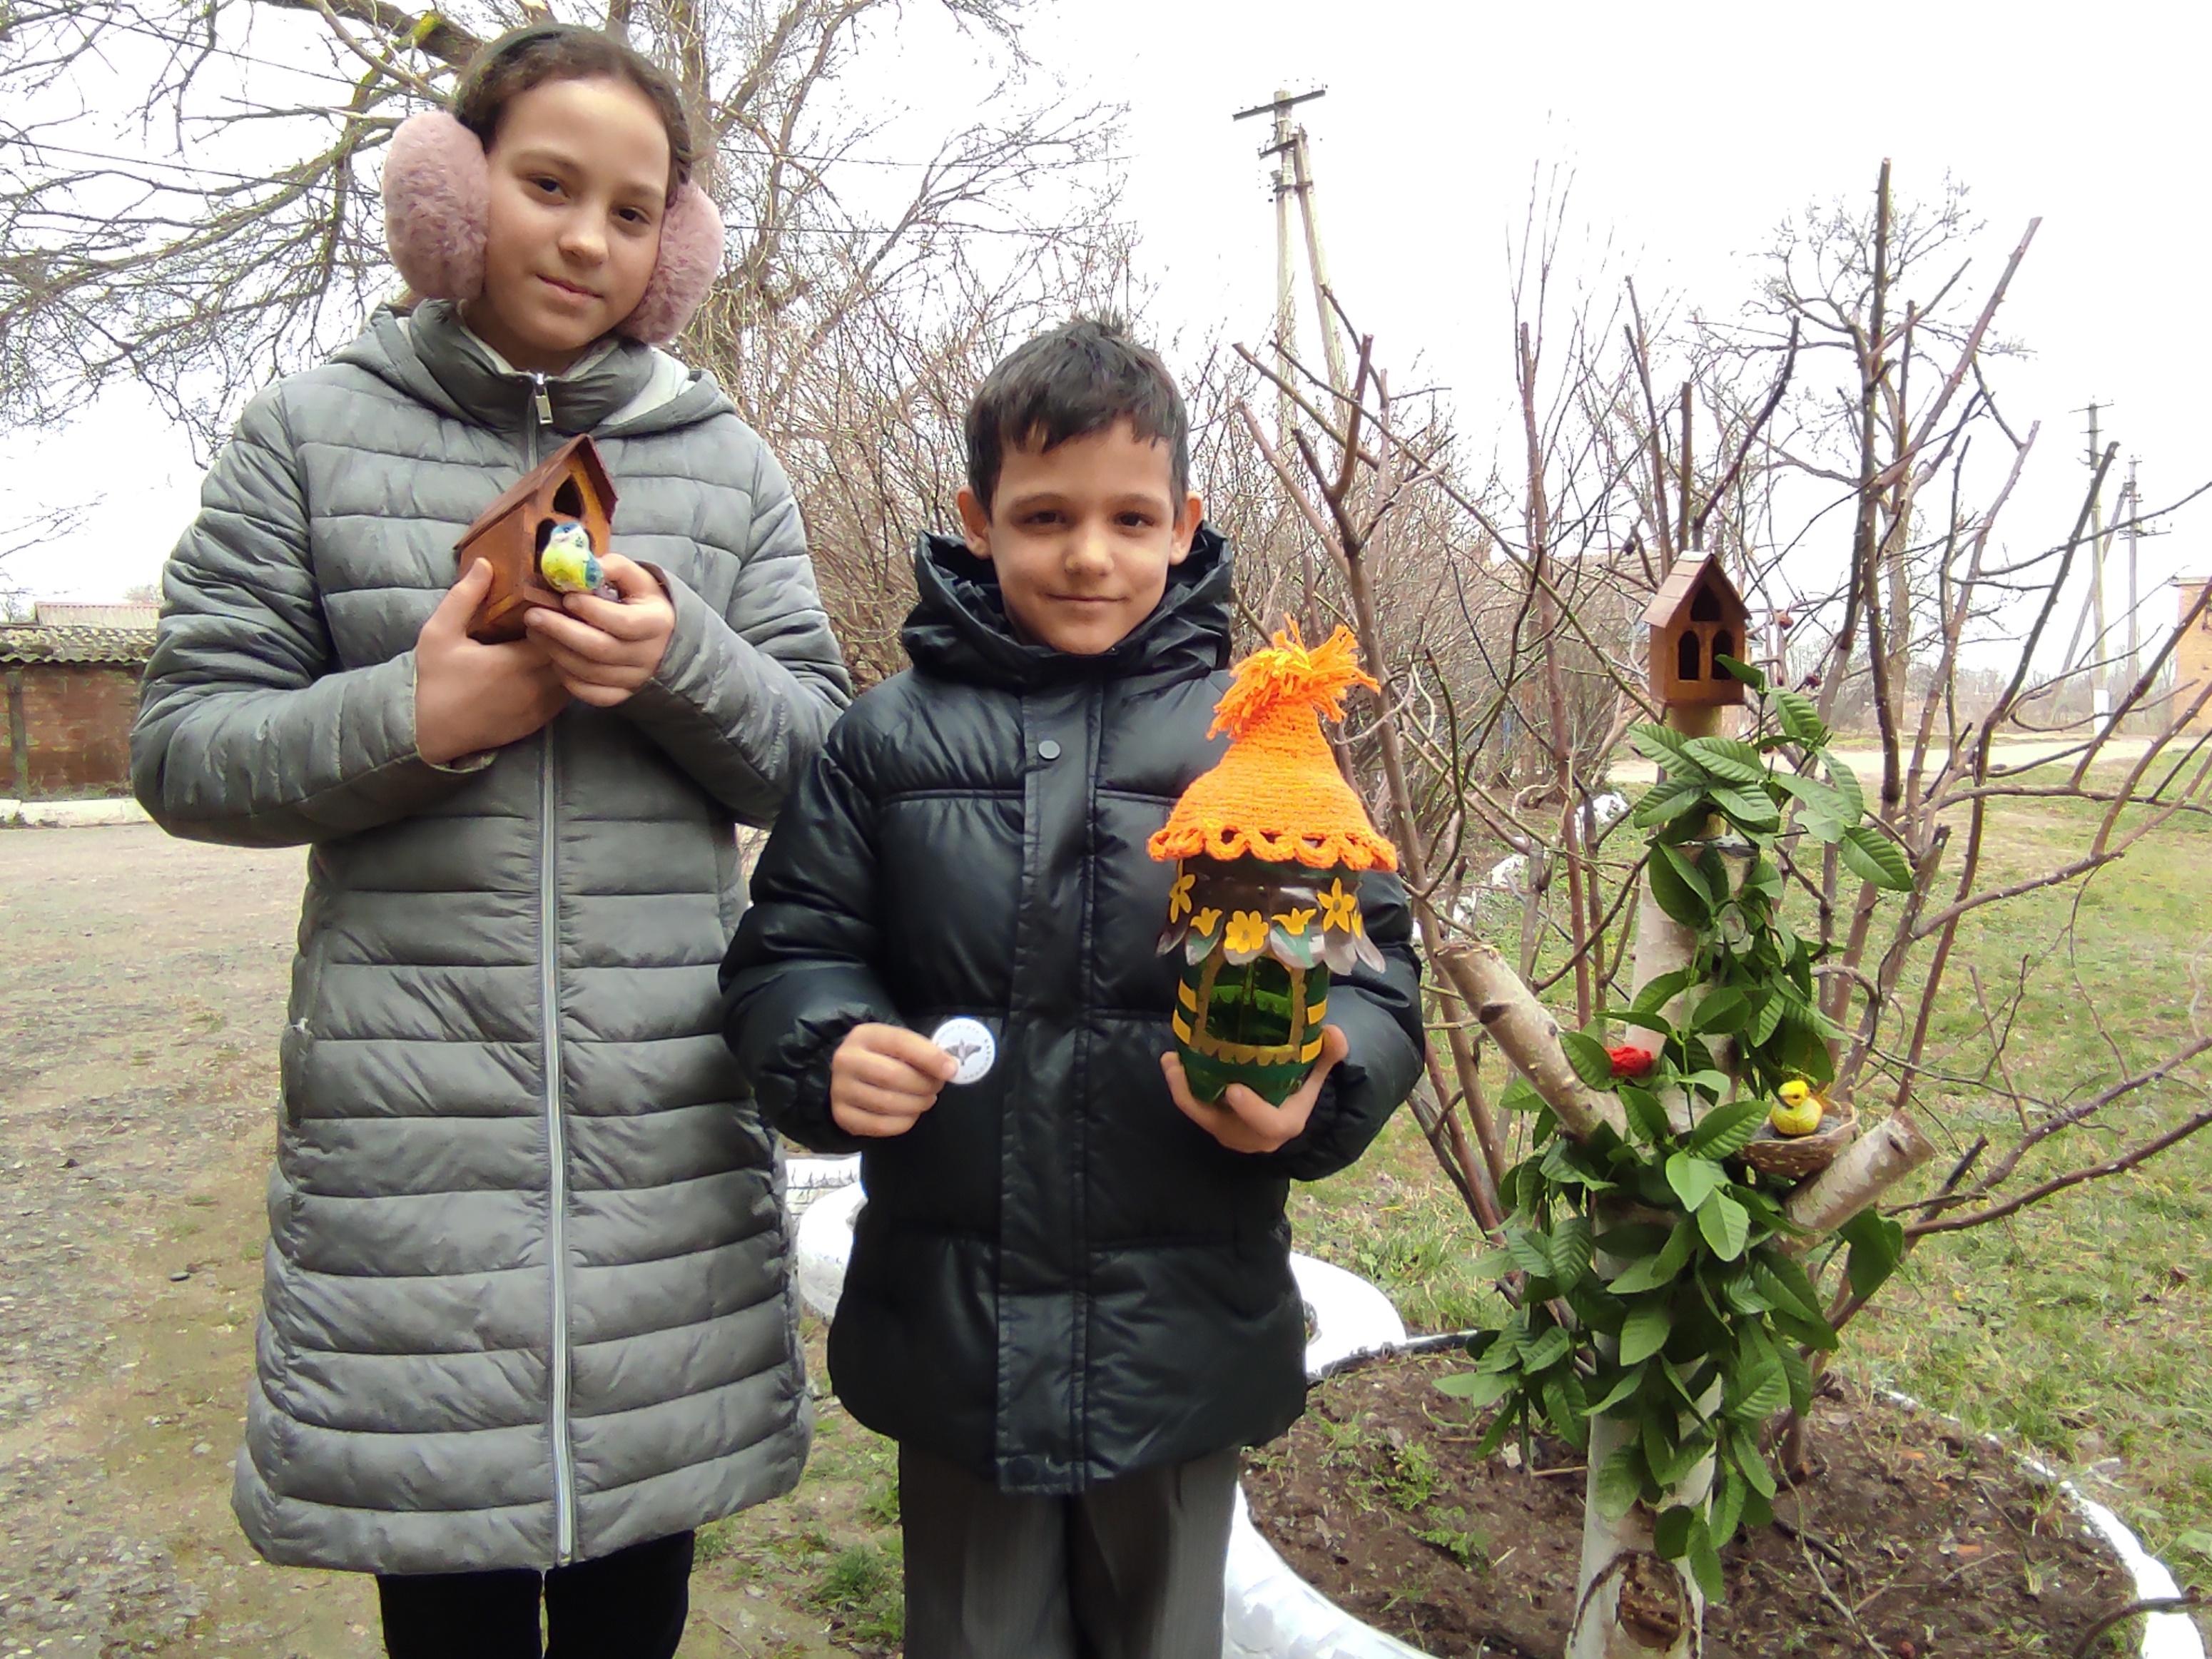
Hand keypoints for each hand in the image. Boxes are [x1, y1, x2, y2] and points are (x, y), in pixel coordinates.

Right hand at [415, 560, 569, 764]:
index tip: (557, 599)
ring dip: (573, 658)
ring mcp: (542, 707)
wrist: (430, 732)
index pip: (560, 634)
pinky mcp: (541, 721)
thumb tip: (486, 563)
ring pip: (576, 676)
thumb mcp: (439, 633)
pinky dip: (566, 679)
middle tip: (566, 615)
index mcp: (515, 662)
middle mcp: (536, 687)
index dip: (563, 615)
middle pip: (574, 655)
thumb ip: (464, 597)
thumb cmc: (434, 680)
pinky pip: (567, 696)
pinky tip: (555, 664)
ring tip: (565, 637)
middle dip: (573, 634)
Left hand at [522, 553, 675, 707]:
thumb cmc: (643, 601)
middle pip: (599, 649)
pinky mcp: (623, 694)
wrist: (664, 637)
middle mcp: (649, 655)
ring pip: (590, 672)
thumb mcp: (637, 578)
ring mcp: (636, 678)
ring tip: (535, 632)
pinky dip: (568, 679)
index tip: (567, 597)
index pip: (622, 622)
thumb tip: (584, 565)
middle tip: (532, 615)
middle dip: (561, 631)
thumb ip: (613, 567)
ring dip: (557, 652)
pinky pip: (591, 694)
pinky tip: (554, 658)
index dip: (591, 611)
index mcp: (656, 623)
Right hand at [830, 1023, 958, 1138]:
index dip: (929, 1057)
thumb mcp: (897, 1045)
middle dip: (924, 1084)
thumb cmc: (882, 1058)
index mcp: (864, 1035)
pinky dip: (903, 1122)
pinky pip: (879, 1125)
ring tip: (925, 1099)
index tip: (951, 1070)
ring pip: (887, 1103)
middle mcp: (847, 1060)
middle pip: (893, 1076)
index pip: (900, 1042)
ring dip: (916, 1104)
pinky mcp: (842, 1115)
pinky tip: (910, 1114)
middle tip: (937, 1087)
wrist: (849, 1076)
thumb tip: (949, 1069)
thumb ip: (921, 1051)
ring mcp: (840, 1089)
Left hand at [1161, 1025, 1348, 1154]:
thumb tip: (1334, 1032)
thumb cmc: (1297, 1092)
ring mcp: (1229, 1132)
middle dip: (1197, 1098)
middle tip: (1180, 1066)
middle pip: (1223, 1124)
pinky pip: (1194, 1110)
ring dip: (1181, 1089)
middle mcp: (1253, 1136)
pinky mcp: (1213, 1124)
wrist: (1282, 1116)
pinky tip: (1173, 1061)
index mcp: (1284, 1124)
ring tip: (1170, 1060)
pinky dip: (1181, 1087)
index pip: (1269, 1125)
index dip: (1251, 1110)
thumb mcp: (1315, 1076)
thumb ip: (1327, 1056)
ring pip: (1201, 1116)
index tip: (1233, 1089)